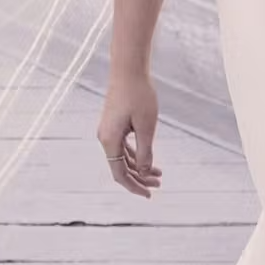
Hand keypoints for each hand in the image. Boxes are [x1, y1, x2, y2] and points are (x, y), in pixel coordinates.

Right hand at [97, 70, 161, 197]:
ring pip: (122, 158)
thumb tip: (144, 171)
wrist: (128, 70)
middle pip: (120, 167)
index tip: (149, 195)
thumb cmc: (139, 95)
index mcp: (110, 140)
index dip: (134, 186)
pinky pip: (122, 147)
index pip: (119, 173)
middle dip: (139, 178)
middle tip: (159, 184)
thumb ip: (145, 151)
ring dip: (139, 167)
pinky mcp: (113, 124)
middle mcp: (105, 138)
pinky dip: (135, 155)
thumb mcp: (147, 126)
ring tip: (159, 174)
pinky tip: (149, 158)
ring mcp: (108, 131)